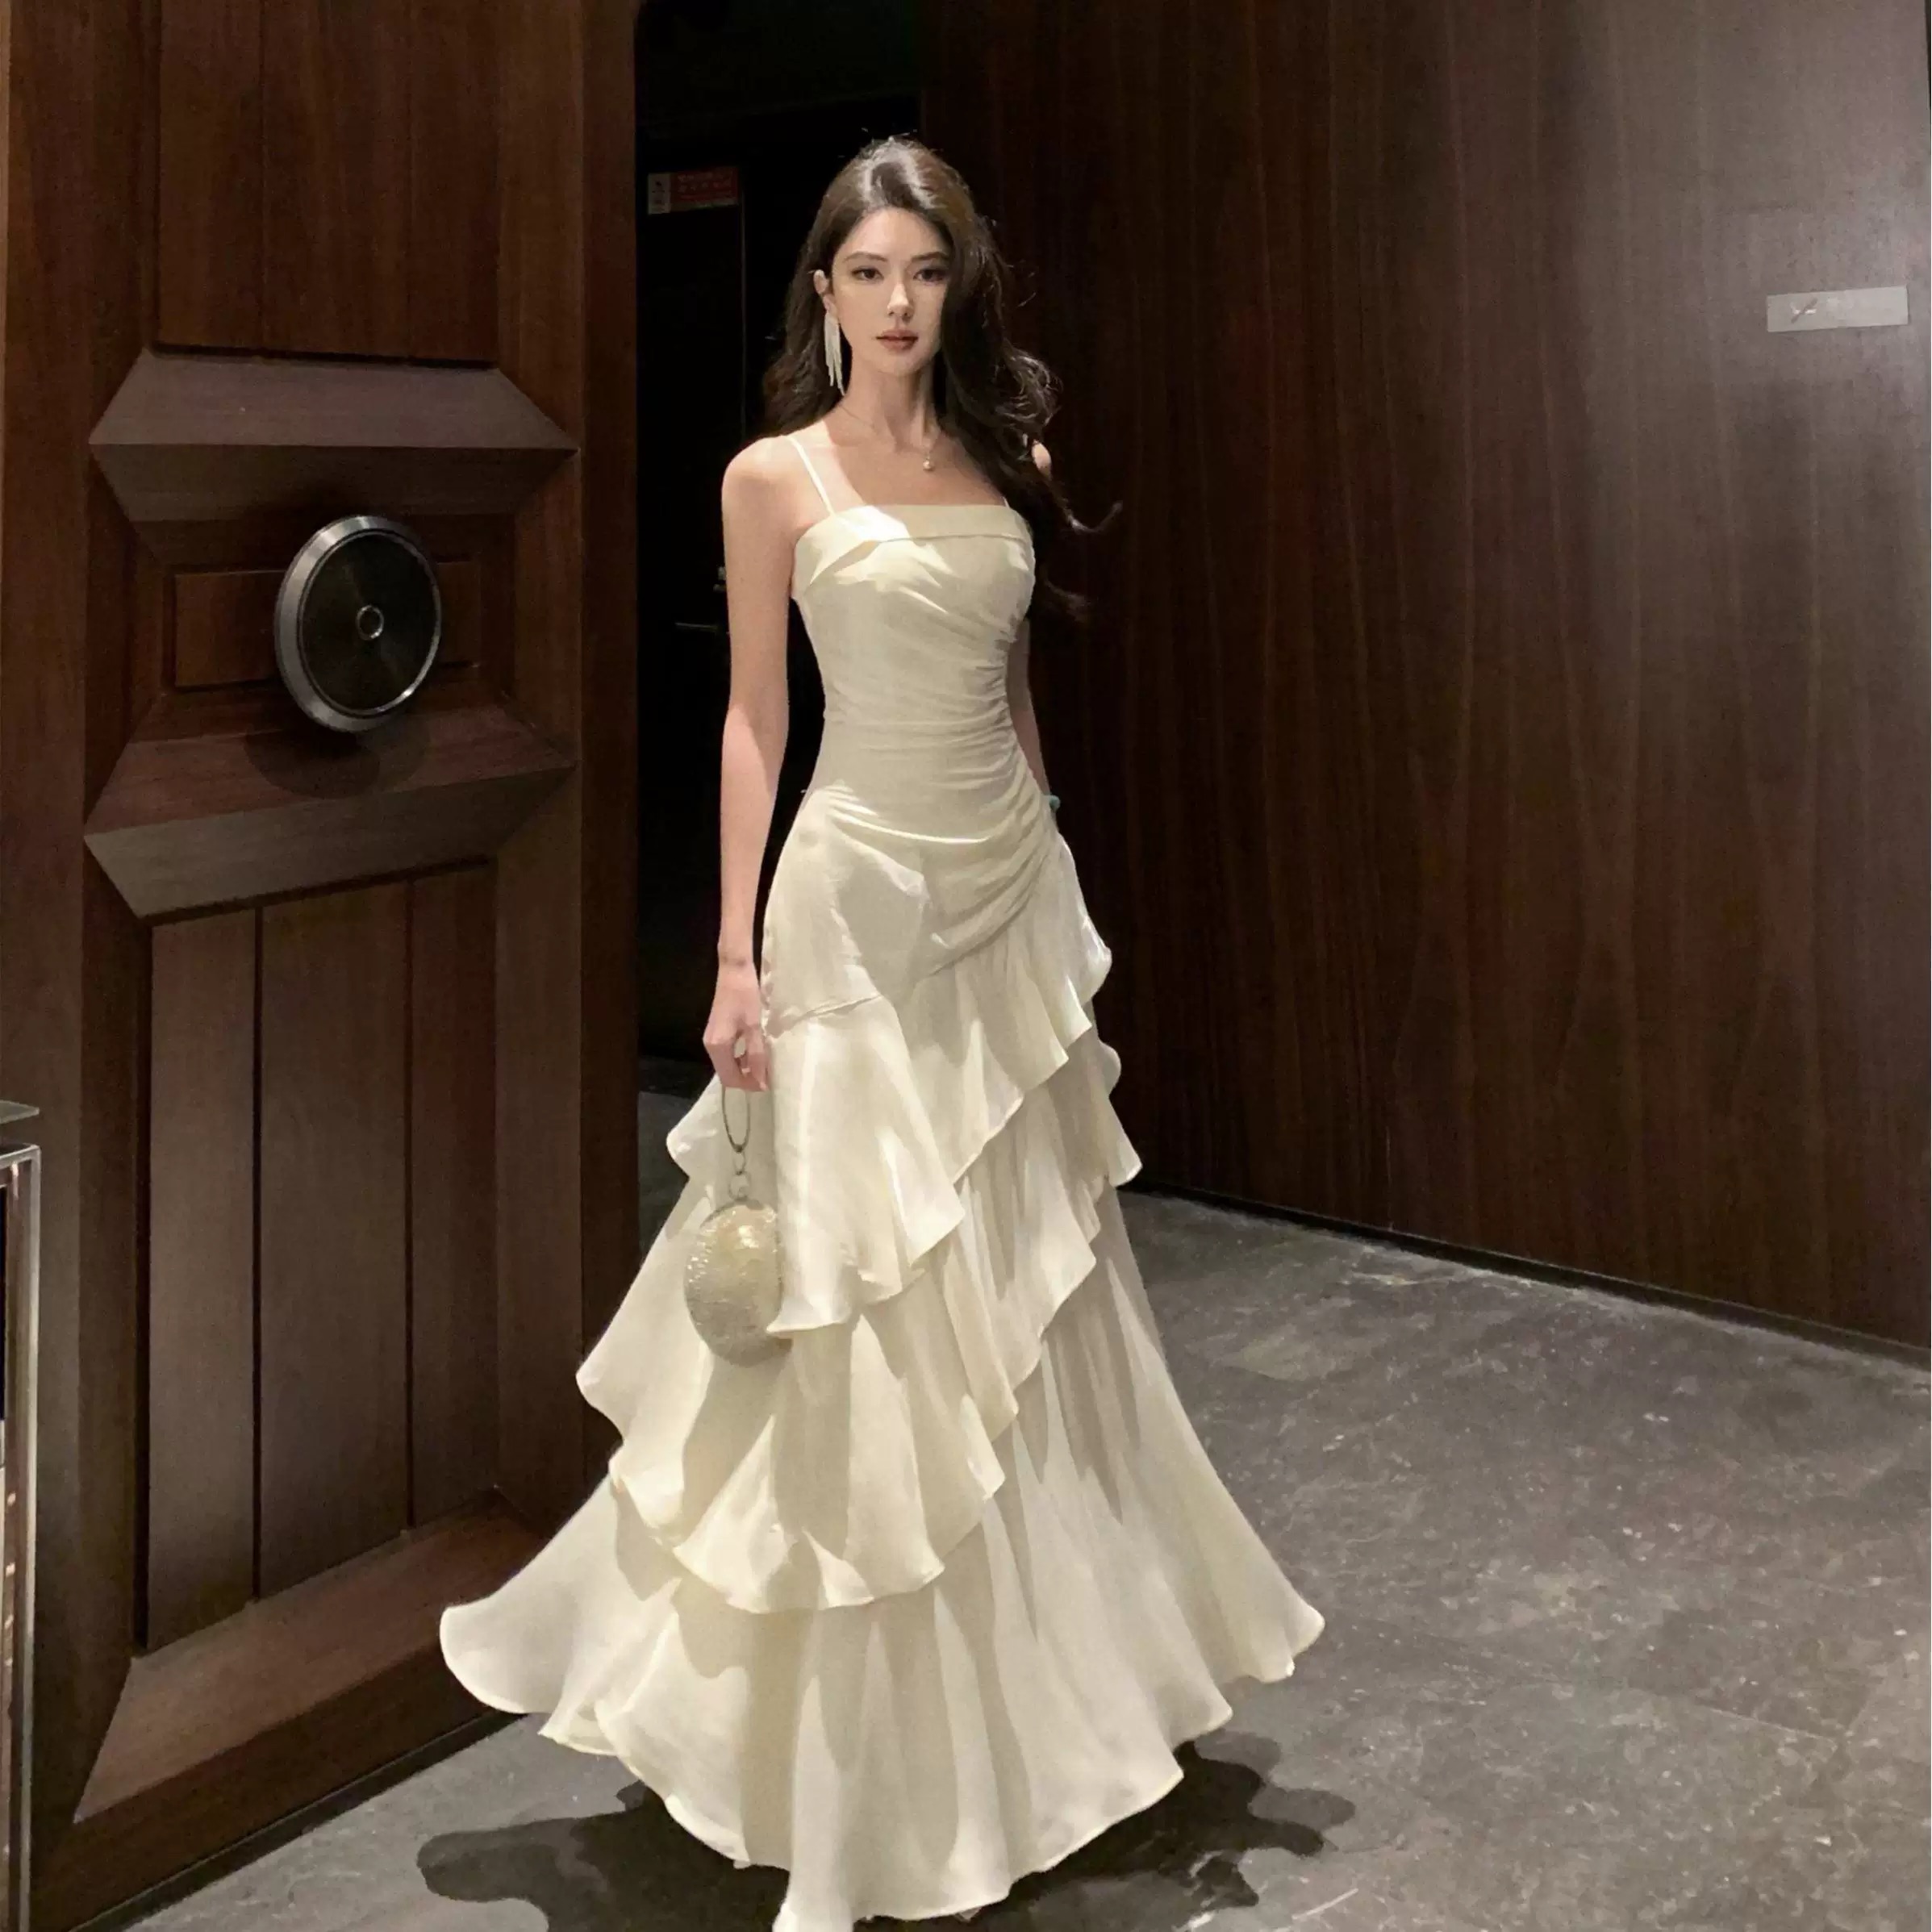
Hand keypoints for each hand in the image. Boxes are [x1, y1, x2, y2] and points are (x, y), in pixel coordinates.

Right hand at [704, 959, 768, 1089]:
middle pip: (726, 1074)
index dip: (748, 1085)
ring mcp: (711, 1039)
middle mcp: (710, 1046)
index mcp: (718, 1046)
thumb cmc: (746, 997)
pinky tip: (754, 1051)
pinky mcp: (716, 1032)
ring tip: (764, 1065)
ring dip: (744, 1068)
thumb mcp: (754, 1027)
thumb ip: (756, 1055)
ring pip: (726, 1064)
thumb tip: (760, 1081)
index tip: (767, 1084)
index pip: (730, 1078)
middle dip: (746, 1079)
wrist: (734, 971)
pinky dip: (740, 1057)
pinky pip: (727, 1053)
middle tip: (767, 1076)